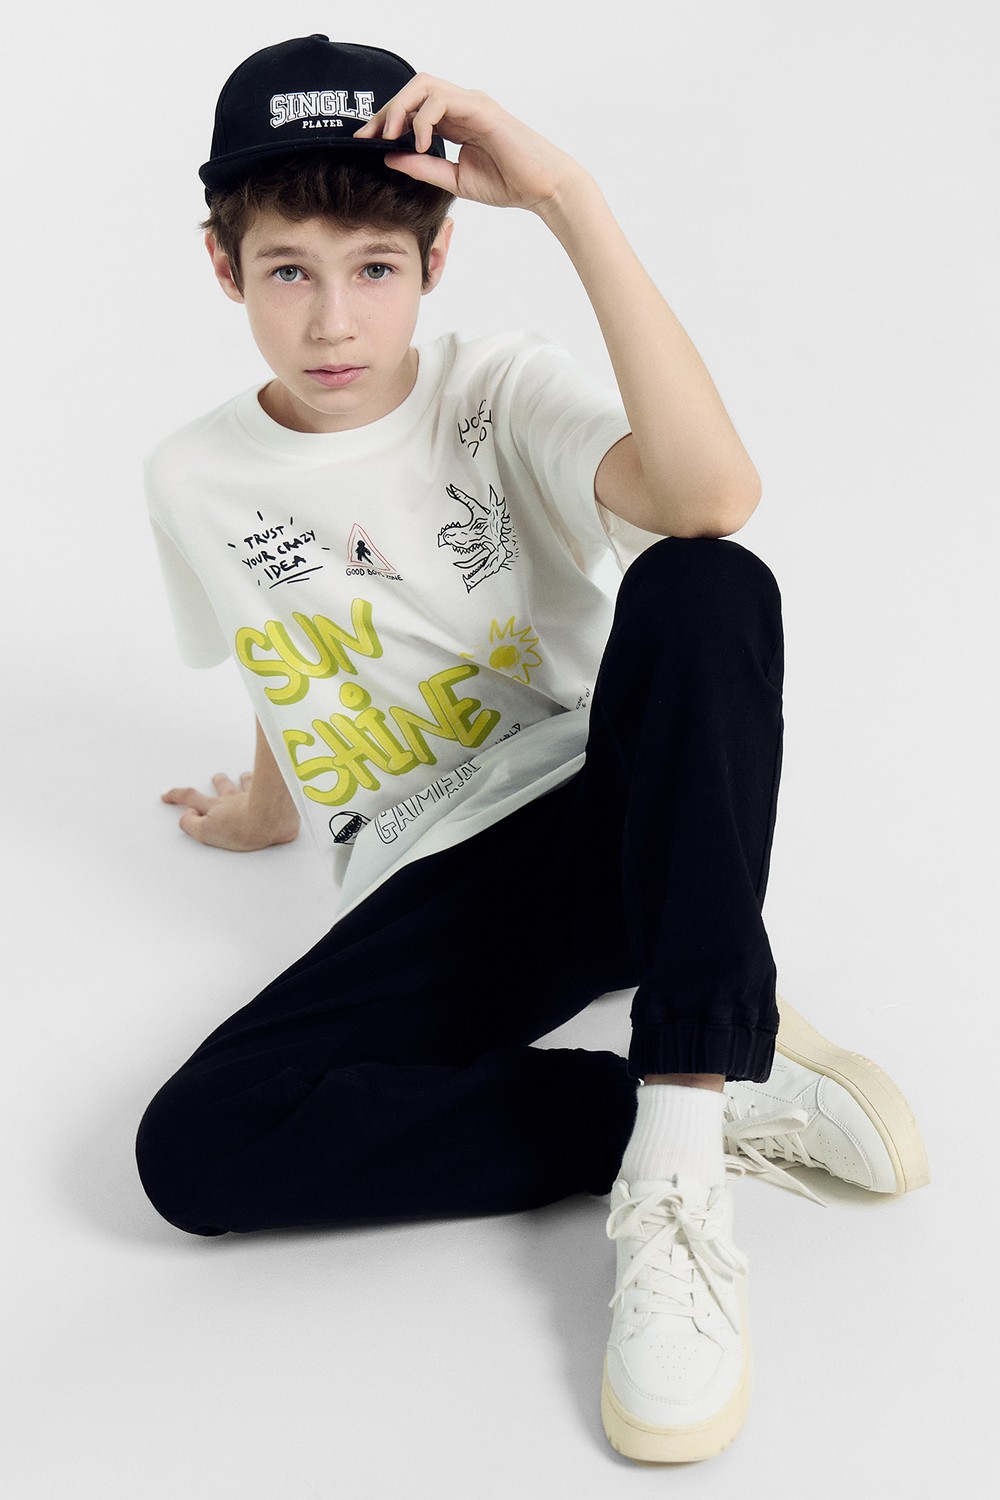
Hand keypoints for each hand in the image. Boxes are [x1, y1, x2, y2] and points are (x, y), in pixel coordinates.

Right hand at [161, 772, 299, 851]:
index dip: (177, 795)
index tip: (168, 795)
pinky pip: (270, 786)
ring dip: (243, 778)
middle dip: (217, 781)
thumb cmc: (242, 828)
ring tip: (243, 776)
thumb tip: (186, 815)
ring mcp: (254, 796)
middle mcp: (234, 798)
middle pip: (222, 785)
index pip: (191, 797)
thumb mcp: (205, 833)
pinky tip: (273, 784)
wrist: (272, 820)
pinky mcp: (273, 799)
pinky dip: (270, 783)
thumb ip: (190, 824)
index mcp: (216, 807)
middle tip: (216, 778)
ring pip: (246, 781)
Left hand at [353, 75, 585, 213]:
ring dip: (400, 108)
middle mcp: (461, 106)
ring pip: (423, 86)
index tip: (366, 140)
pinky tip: (419, 143)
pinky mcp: (481, 108)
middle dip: (386, 110)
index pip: (412, 108)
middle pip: (412, 89)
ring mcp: (471, 103)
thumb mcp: (454, 180)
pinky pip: (442, 101)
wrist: (542, 187)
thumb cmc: (508, 182)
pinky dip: (423, 120)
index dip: (386, 120)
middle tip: (370, 136)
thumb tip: (389, 158)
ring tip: (391, 136)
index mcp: (455, 121)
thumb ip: (423, 168)